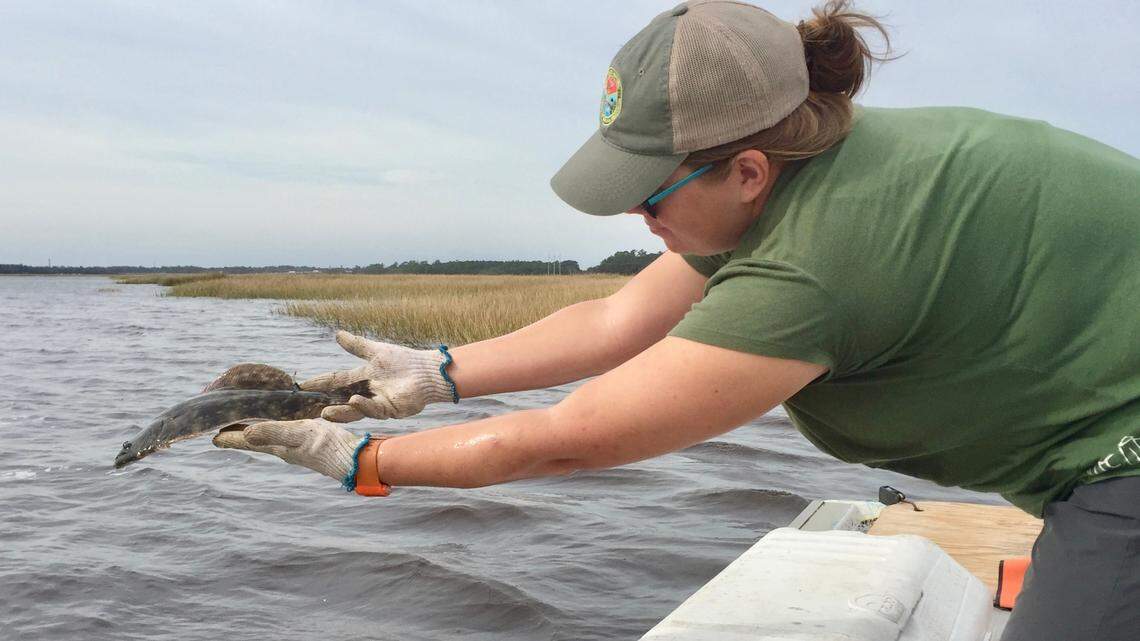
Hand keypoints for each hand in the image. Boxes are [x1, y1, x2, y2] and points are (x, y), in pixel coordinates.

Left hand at [213, 418, 363, 485]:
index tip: (211, 436)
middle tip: (222, 426)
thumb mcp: (301, 434)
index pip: (248, 442)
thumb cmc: (329, 447)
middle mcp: (284, 448)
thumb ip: (275, 432)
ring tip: (243, 423)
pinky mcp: (309, 442)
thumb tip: (245, 434)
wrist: (357, 459)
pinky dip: (273, 426)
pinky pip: (283, 432)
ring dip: (254, 430)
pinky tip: (279, 422)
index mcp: (279, 447)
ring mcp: (297, 447)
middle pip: (255, 440)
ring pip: (268, 436)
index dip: (229, 438)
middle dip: (238, 433)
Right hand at [300, 330, 456, 422]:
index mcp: (363, 378)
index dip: (321, 383)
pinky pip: (373, 409)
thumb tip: (337, 334)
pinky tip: (354, 401)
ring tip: (325, 412)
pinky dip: (363, 405)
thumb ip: (356, 345)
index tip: (303, 385)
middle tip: (309, 407)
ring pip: (354, 409)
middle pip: (342, 399)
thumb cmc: (404, 360)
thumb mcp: (376, 351)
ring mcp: (377, 402)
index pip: (337, 380)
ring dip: (340, 411)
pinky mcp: (389, 409)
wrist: (427, 371)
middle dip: (326, 403)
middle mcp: (367, 392)